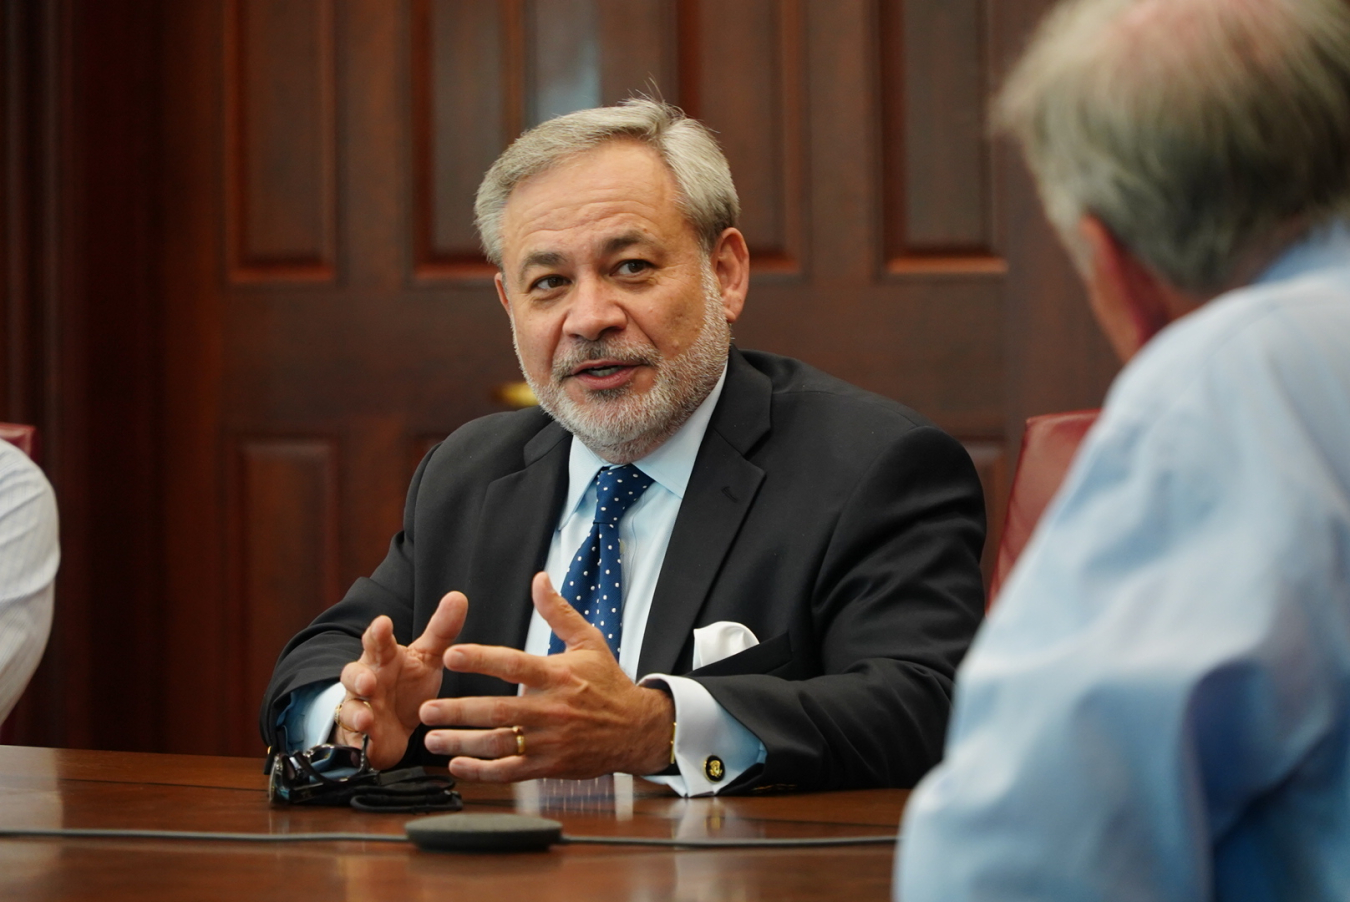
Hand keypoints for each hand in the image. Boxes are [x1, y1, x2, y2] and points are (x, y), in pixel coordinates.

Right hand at [334, 591, 466, 769]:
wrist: (392, 726)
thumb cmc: (407, 684)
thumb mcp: (427, 658)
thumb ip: (441, 630)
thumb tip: (458, 596)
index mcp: (384, 658)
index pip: (376, 641)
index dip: (378, 632)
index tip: (383, 623)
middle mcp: (366, 681)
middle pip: (354, 674)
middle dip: (358, 677)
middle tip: (369, 681)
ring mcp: (360, 709)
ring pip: (350, 709)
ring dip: (357, 714)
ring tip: (366, 719)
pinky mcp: (360, 738)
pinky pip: (355, 741)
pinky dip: (359, 744)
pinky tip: (364, 747)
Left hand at [420, 572, 674, 781]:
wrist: (637, 729)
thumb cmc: (609, 682)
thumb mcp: (589, 642)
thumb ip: (558, 612)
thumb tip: (538, 579)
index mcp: (558, 676)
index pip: (514, 665)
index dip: (481, 660)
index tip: (451, 655)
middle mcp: (553, 709)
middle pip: (499, 711)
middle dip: (459, 711)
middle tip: (426, 708)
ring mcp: (551, 741)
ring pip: (500, 744)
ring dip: (462, 743)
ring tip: (431, 739)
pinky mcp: (550, 766)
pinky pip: (511, 771)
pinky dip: (482, 771)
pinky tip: (457, 766)